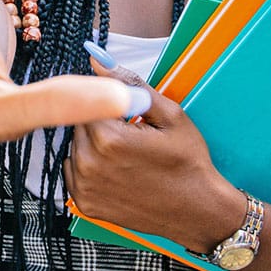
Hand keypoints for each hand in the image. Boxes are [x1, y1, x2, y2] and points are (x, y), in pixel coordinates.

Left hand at [65, 55, 234, 250]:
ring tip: (126, 155)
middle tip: (131, 134)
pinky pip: (74, 171)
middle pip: (79, 124)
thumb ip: (130, 84)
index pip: (87, 101)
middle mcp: (90, 164)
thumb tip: (97, 59)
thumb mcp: (170, 115)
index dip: (108, 103)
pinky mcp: (85, 204)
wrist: (197, 210)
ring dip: (93, 145)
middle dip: (100, 123)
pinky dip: (89, 167)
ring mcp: (85, 187)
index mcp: (109, 138)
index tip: (127, 113)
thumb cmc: (188, 162)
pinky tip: (116, 171)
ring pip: (76, 147)